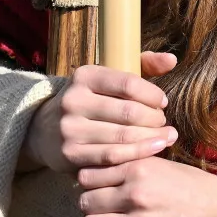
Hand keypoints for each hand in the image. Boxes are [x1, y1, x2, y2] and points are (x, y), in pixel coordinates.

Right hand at [23, 53, 178, 173]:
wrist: (45, 129)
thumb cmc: (90, 100)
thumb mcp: (108, 78)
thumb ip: (142, 65)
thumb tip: (172, 59)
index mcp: (84, 76)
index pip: (128, 83)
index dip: (152, 94)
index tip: (163, 103)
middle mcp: (73, 100)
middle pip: (128, 112)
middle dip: (154, 120)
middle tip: (165, 124)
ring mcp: (70, 128)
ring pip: (122, 137)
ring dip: (151, 140)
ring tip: (166, 138)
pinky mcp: (70, 154)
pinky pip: (111, 157)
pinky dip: (136, 155)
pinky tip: (151, 152)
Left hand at [78, 159, 216, 216]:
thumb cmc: (187, 185)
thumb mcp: (158, 163)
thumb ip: (127, 162)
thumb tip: (90, 169)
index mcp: (138, 169)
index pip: (87, 176)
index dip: (88, 183)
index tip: (95, 188)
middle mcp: (137, 195)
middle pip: (86, 202)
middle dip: (89, 205)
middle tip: (98, 208)